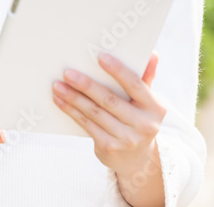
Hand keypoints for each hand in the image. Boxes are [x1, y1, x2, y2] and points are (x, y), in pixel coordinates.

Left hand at [52, 52, 166, 174]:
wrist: (137, 158)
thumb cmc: (139, 120)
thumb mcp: (147, 102)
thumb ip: (146, 78)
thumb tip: (153, 55)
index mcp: (155, 107)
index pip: (135, 85)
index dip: (118, 70)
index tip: (100, 57)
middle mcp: (143, 124)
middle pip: (110, 100)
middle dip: (86, 85)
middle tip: (68, 73)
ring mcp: (126, 138)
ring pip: (95, 113)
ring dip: (74, 98)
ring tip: (58, 86)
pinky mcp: (109, 147)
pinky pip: (87, 125)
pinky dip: (72, 112)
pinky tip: (60, 101)